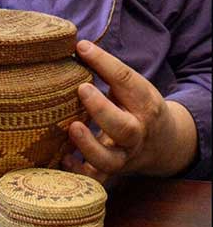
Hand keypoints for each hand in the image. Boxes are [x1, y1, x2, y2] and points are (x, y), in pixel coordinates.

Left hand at [62, 40, 197, 183]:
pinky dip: (79, 172)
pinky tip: (63, 158)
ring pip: (110, 160)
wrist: (164, 144)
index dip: (104, 63)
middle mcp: (137, 133)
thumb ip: (107, 71)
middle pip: (124, 128)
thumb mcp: (132, 87)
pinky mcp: (111, 172)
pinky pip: (96, 179)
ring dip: (89, 146)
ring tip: (72, 127)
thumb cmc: (137, 107)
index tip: (82, 48)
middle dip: (102, 109)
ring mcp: (124, 156)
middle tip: (82, 88)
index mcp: (144, 104)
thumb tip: (76, 46)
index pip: (127, 81)